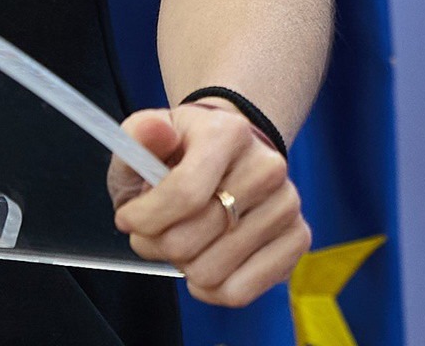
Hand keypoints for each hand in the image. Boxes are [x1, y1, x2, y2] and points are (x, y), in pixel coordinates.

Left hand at [108, 99, 305, 306]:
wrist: (230, 156)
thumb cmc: (182, 154)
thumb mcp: (147, 137)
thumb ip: (138, 134)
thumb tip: (157, 132)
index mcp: (228, 133)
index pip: (184, 194)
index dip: (144, 218)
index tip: (127, 219)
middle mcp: (267, 166)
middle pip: (190, 240)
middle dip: (157, 244)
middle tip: (155, 231)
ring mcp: (287, 204)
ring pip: (211, 272)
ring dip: (182, 266)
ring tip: (183, 241)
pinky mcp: (298, 239)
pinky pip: (239, 292)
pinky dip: (210, 289)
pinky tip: (204, 263)